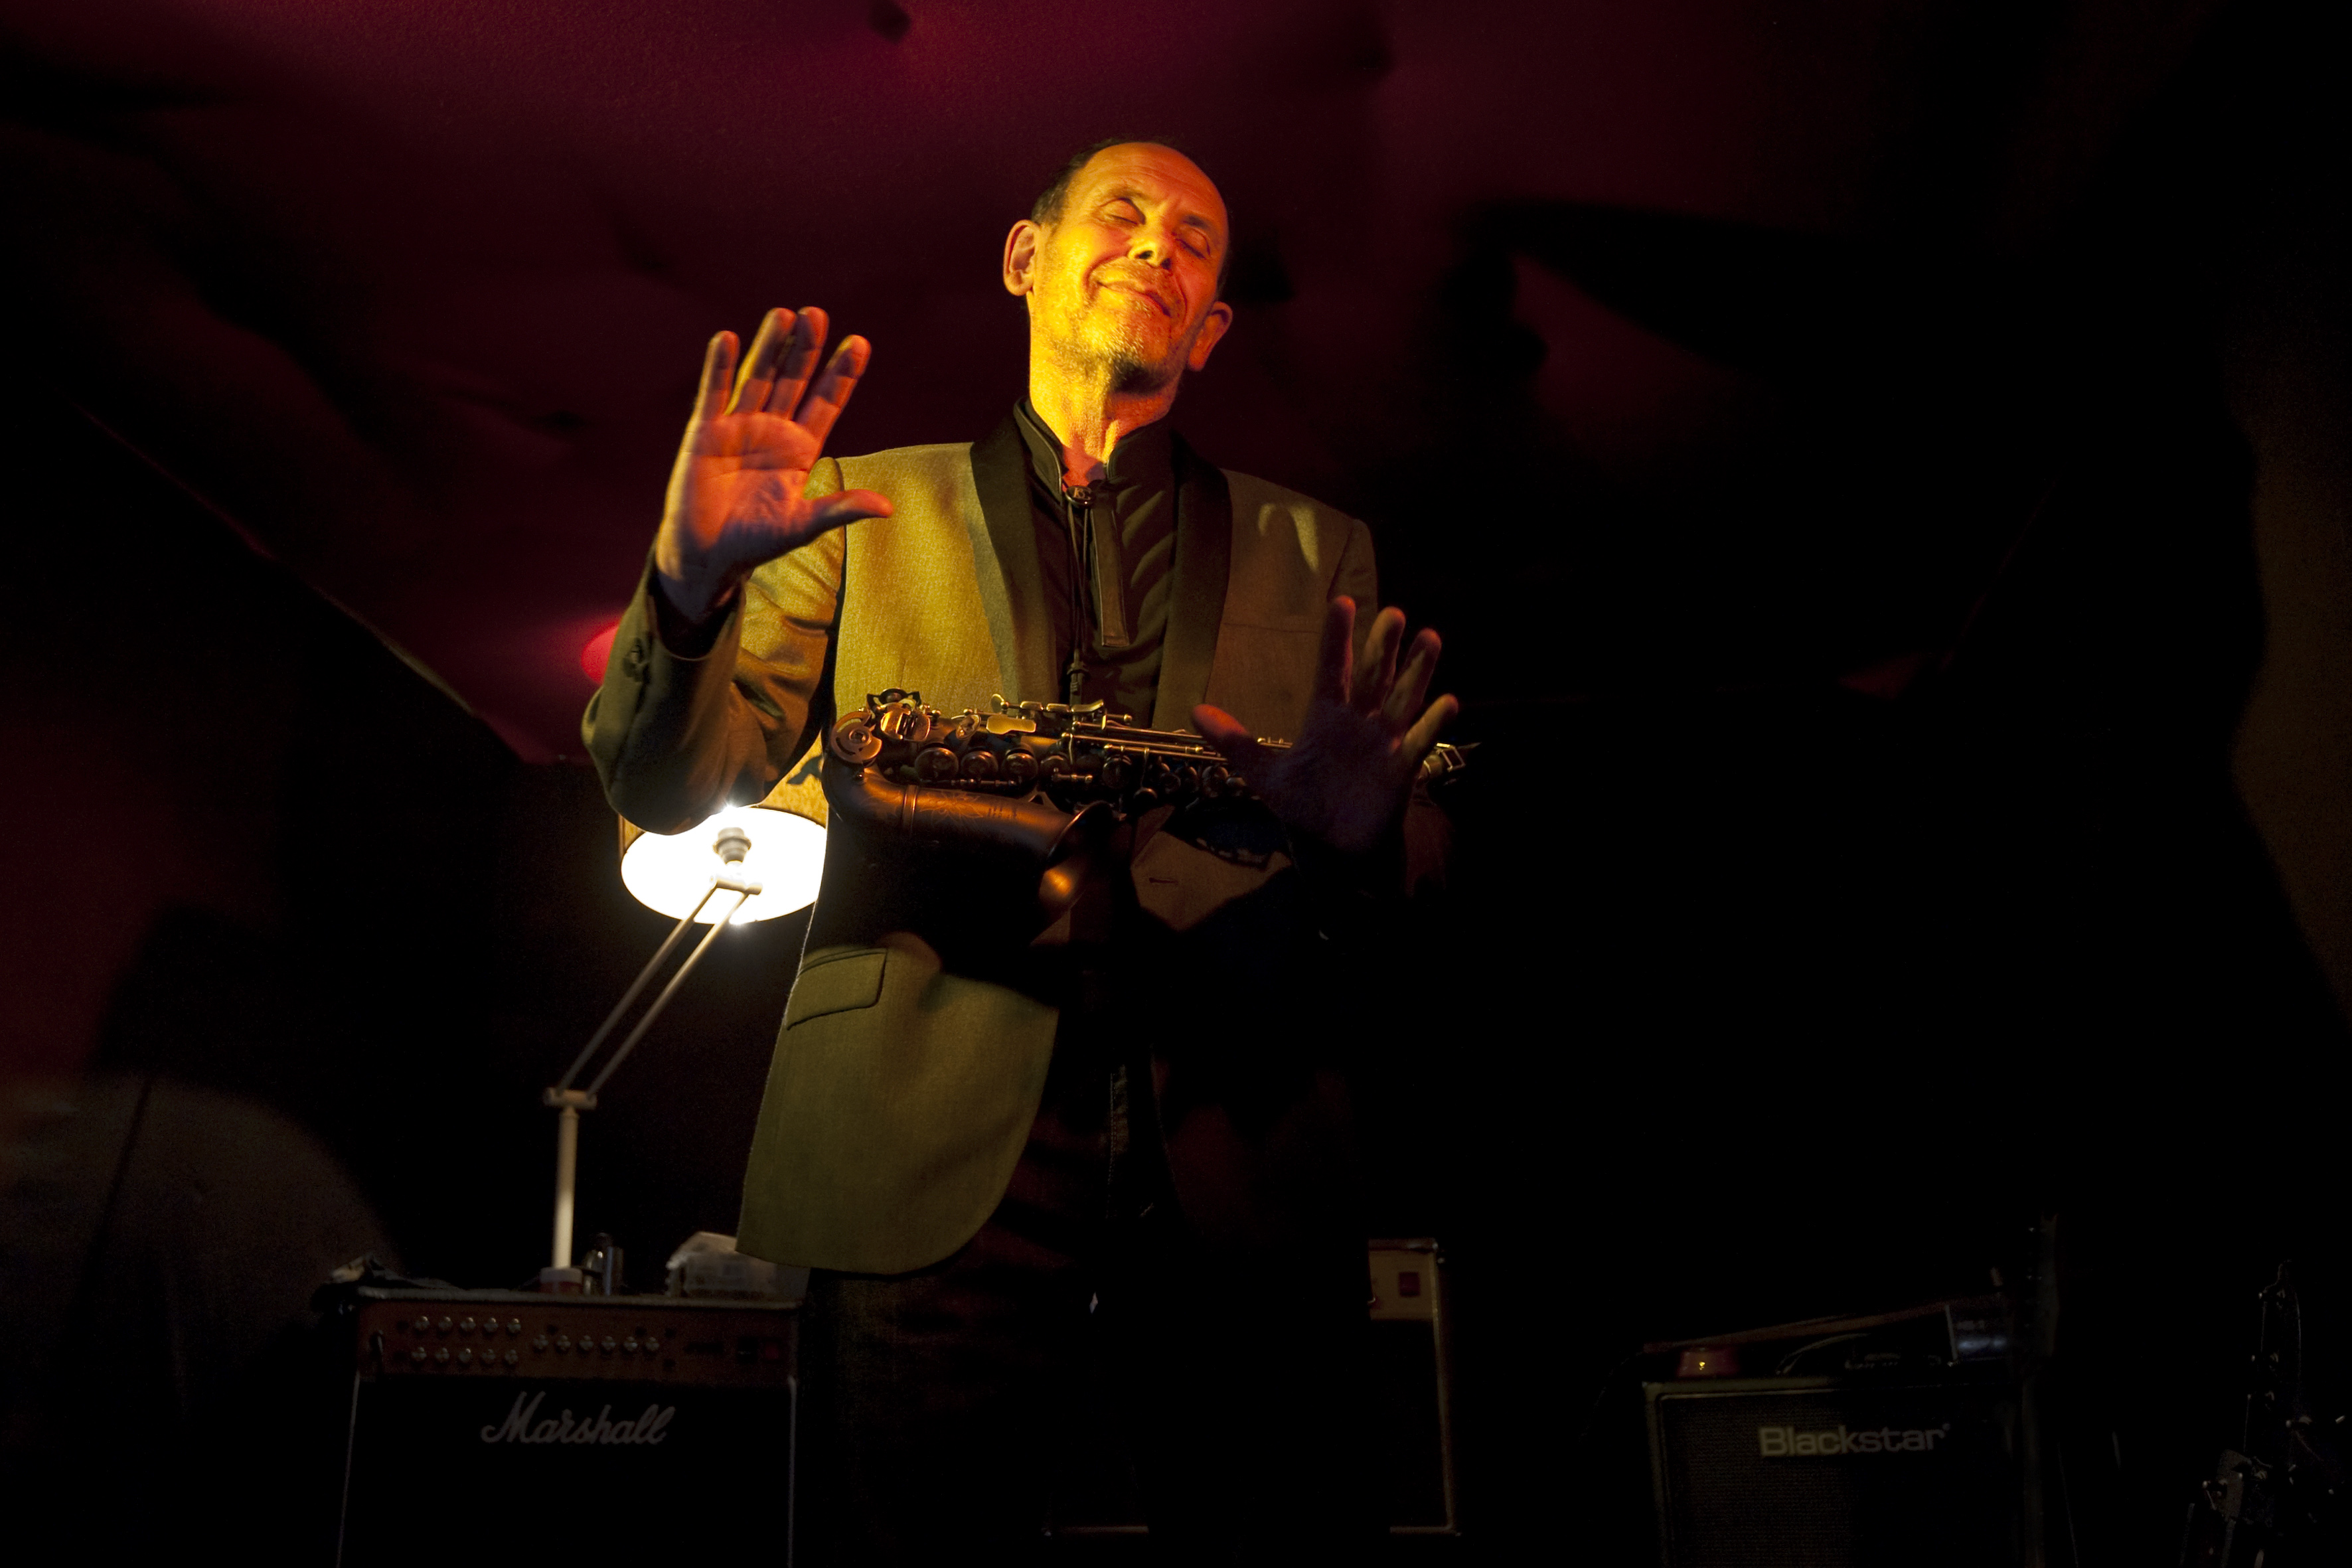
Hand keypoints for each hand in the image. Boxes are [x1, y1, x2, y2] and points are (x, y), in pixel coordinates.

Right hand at [654, 306, 893, 620]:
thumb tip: (887, 508)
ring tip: (784, 314)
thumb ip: (840, 509)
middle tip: (818, 315)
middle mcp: (772, 430)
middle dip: (807, 350)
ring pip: (757, 378)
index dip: (841, 375)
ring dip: (770, 347)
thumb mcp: (802, 525)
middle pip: (793, 381)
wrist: (706, 554)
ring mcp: (738, 426)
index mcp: (800, 449)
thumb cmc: (755, 542)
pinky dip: (719, 367)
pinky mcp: (705, 432)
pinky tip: (729, 340)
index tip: (859, 344)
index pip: (826, 403)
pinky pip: (714, 393)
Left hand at [1193, 597, 1458, 855]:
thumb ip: (1235, 742)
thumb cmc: (1305, 803)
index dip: (1336, 637)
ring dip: (1417, 671)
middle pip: (1373, 676)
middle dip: (1384, 646)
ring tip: (1430, 637)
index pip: (1332, 668)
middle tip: (1395, 614)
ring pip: (1403, 698)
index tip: (1343, 602)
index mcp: (1326, 716)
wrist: (1333, 847)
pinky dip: (1432, 723)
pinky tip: (1447, 702)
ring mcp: (1384, 741)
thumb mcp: (1264, 773)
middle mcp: (1359, 721)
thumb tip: (1194, 711)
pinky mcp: (1401, 767)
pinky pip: (1419, 741)